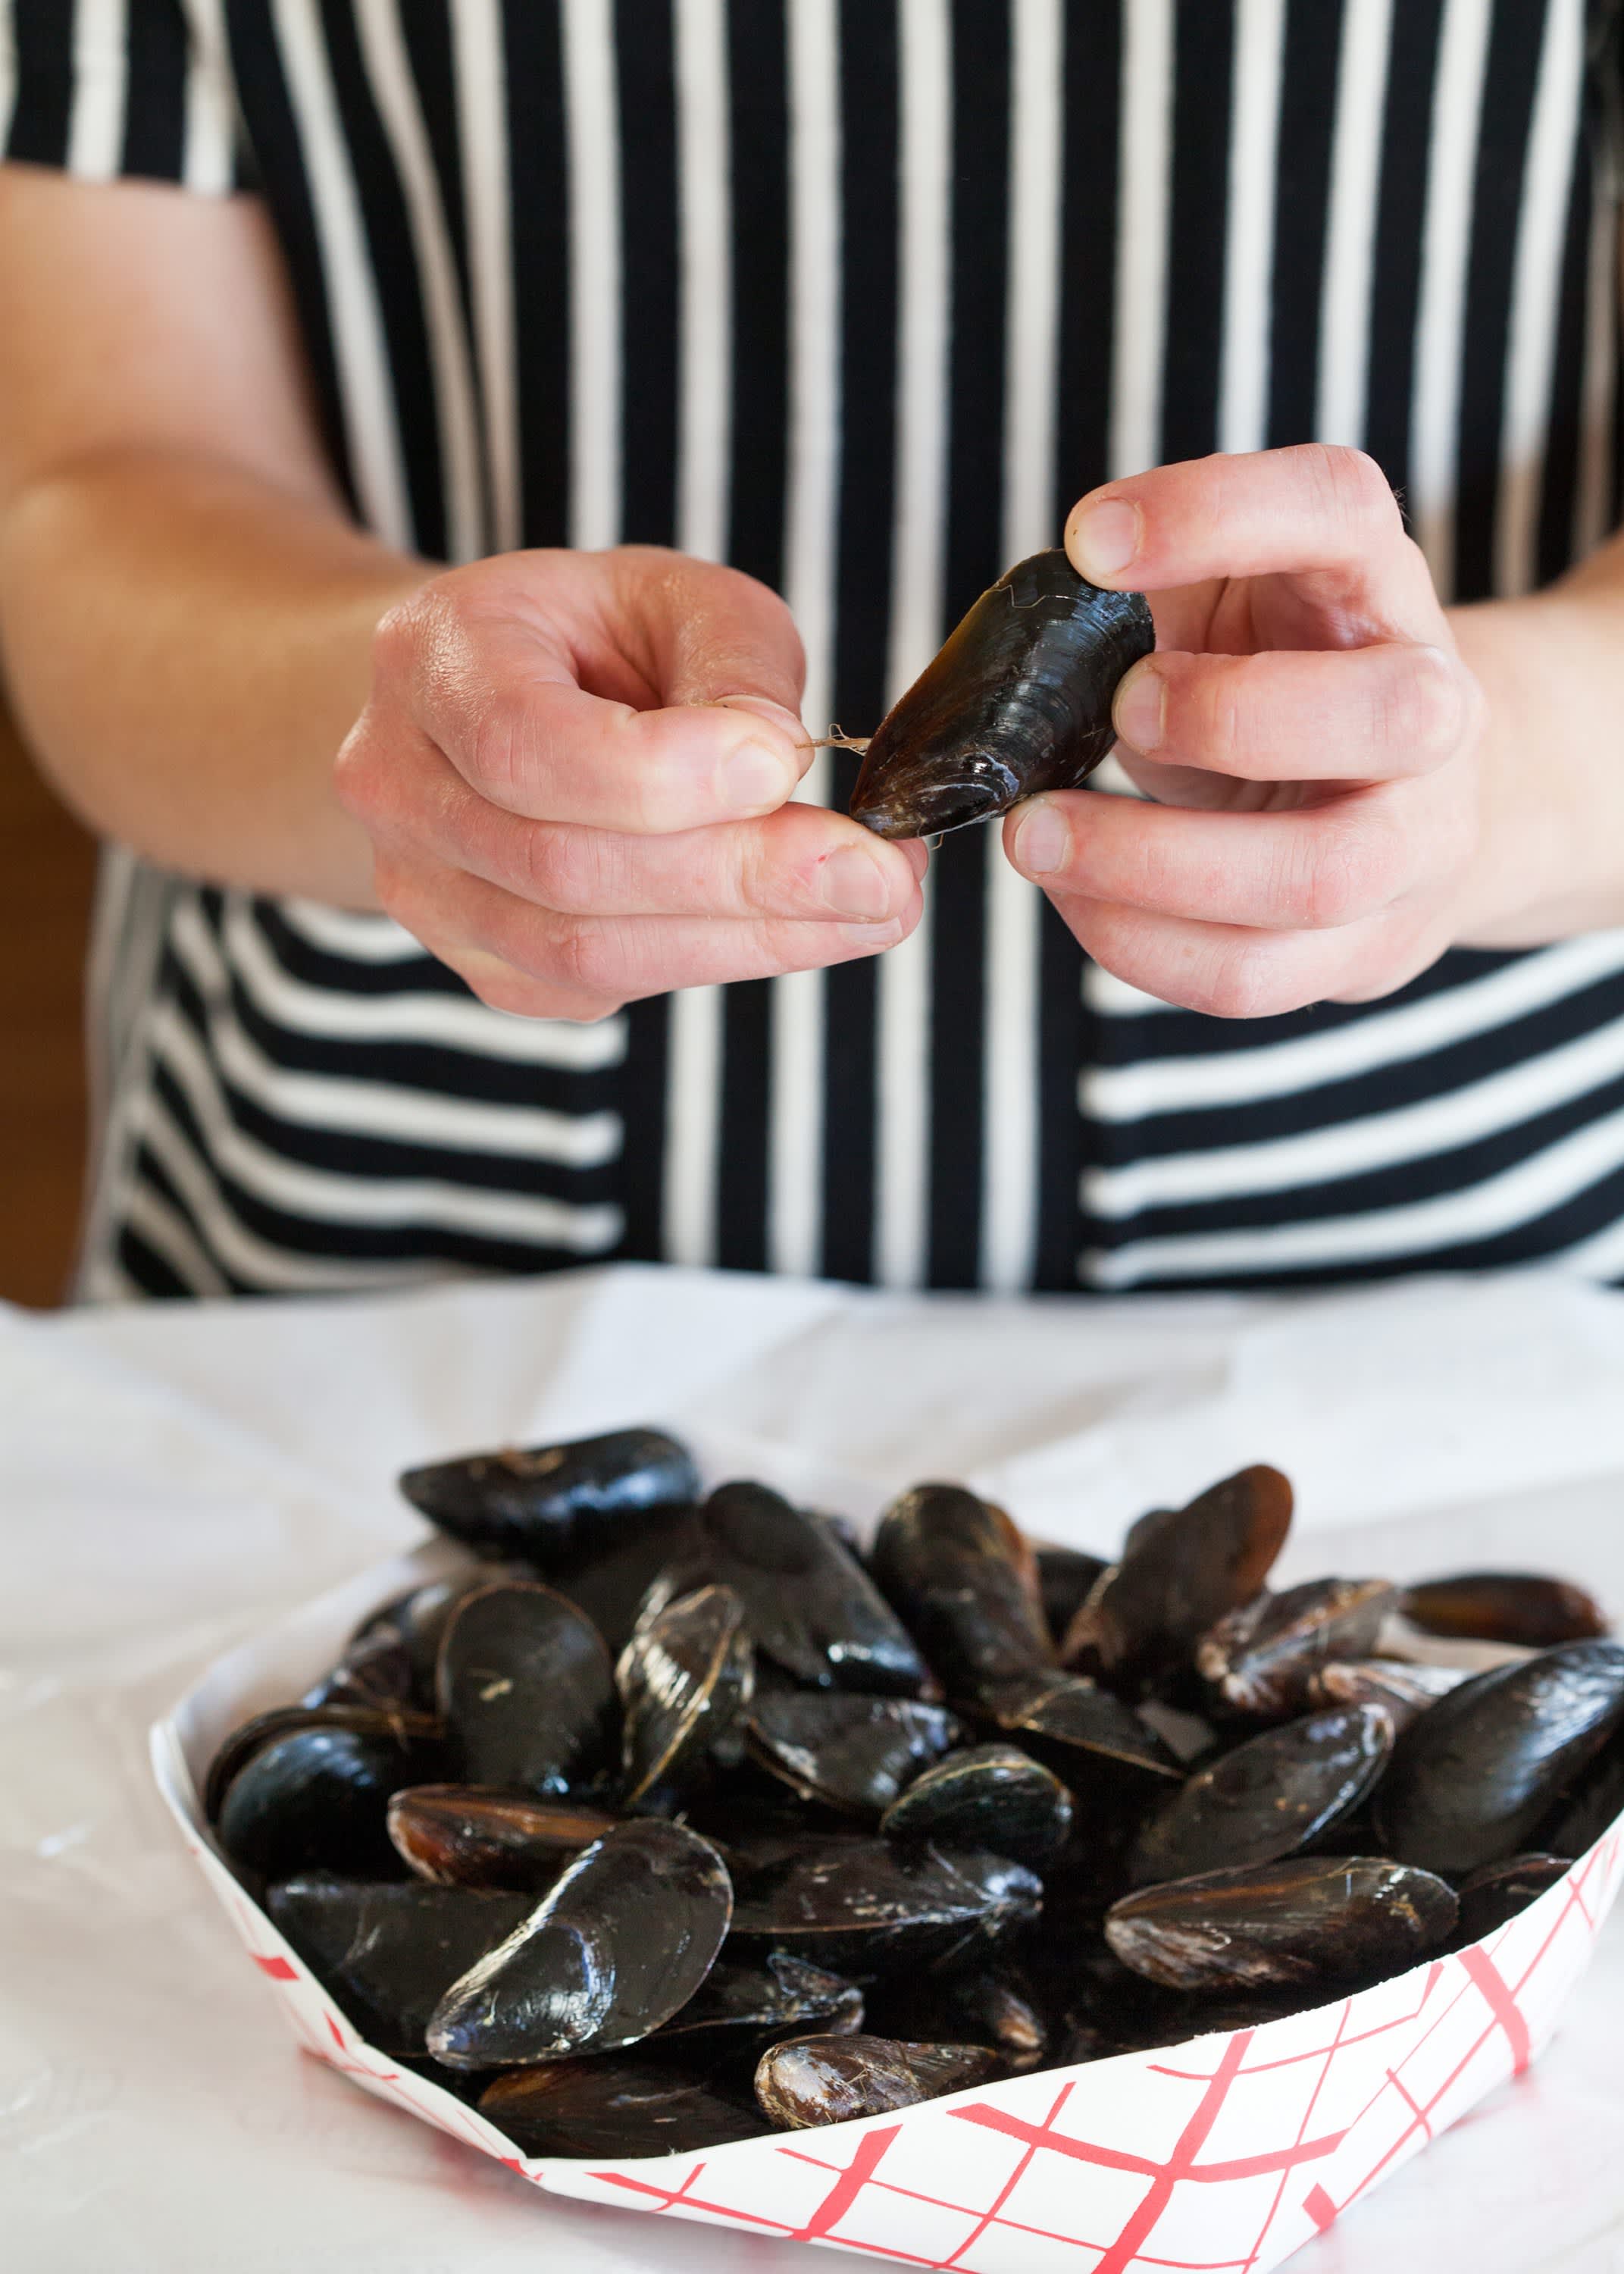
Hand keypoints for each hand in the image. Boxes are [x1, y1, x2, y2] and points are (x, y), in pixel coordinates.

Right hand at [335, 546, 923, 1018]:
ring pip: (588, 950)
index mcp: (434, 658)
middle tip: (878, 874)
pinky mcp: (486, 966)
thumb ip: (732, 662)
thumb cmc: (596, 639)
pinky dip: (716, 962)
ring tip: (873, 908)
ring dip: (749, 939)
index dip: (660, 773)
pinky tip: (803, 928)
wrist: (495, 703)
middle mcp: (401, 784)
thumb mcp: (675, 597)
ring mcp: (429, 891)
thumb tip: (776, 762)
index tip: (785, 765)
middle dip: (741, 876)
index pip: (525, 745)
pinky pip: (601, 990)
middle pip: (567, 866)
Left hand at [1001, 446, 1488, 1016]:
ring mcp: (1415, 843)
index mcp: (1380, 587)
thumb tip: (1025, 626)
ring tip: (1035, 838)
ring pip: (1316, 874)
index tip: (1088, 541)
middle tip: (1115, 713)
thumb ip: (1144, 587)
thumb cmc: (1276, 678)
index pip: (1340, 509)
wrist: (1404, 798)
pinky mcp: (1370, 949)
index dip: (1217, 513)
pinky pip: (1253, 975)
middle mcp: (1434, 710)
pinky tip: (1073, 898)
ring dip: (1152, 863)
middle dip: (1230, 716)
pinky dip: (1139, 943)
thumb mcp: (1227, 600)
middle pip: (1393, 712)